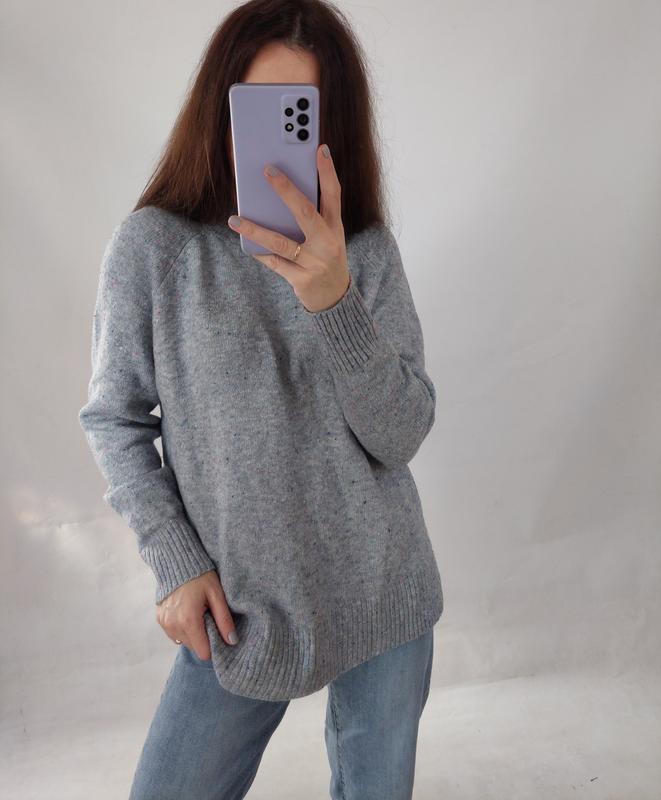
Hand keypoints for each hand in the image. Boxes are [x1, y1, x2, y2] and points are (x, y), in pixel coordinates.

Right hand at [156, 569, 237, 658]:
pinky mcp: (160, 620)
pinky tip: (187, 613)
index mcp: (189, 621)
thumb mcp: (217, 595)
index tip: (218, 633)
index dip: (214, 646)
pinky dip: (182, 628)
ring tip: (198, 614)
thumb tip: (232, 641)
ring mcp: (165, 624)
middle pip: (194, 648)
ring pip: (184, 642)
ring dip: (193, 634)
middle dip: (204, 638)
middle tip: (208, 618)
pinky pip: (174, 634)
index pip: (203, 652)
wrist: (177, 562)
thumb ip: (224, 620)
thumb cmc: (200, 577)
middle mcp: (174, 626)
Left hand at [227, 143, 350, 312]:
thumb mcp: (328, 235)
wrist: (334, 298)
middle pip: (306, 213)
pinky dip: (260, 253)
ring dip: (256, 229)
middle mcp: (327, 243)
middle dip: (286, 190)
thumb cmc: (325, 258)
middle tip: (268, 170)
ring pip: (281, 242)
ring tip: (234, 219)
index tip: (320, 149)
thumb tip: (282, 191)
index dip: (328, 172)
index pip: (334, 195)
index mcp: (336, 228)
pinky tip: (245, 244)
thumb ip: (313, 215)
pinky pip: (275, 263)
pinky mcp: (301, 280)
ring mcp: (314, 263)